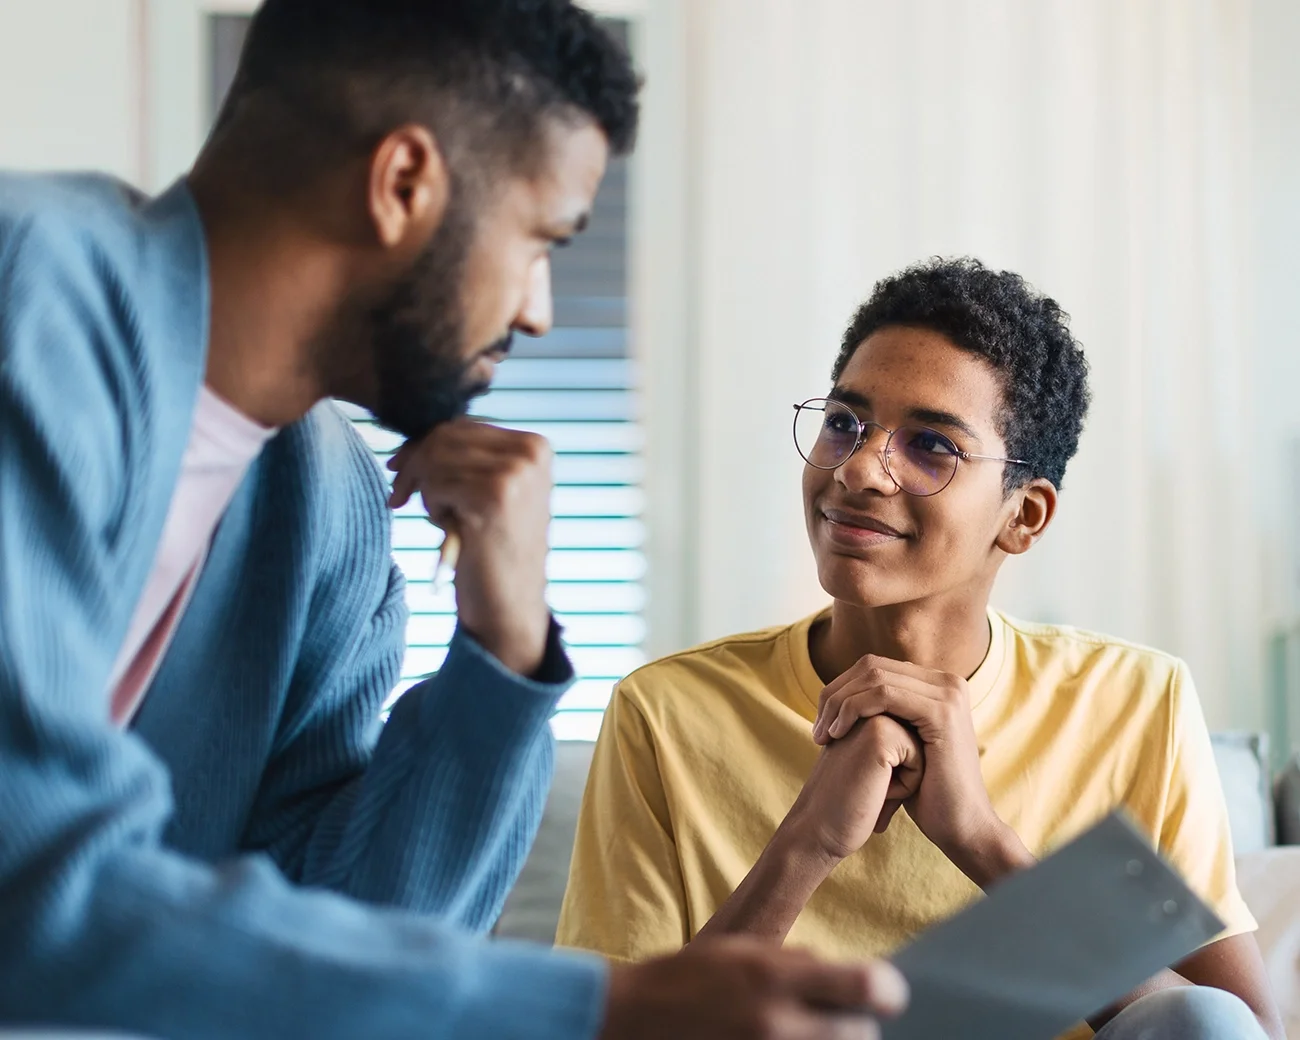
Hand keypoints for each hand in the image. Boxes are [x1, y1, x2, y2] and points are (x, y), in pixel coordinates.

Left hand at [387, 420, 551, 676]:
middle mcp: (531, 452)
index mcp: (536, 445)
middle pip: (446, 436)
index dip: (423, 447)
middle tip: (398, 496)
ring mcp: (516, 473)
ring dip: (426, 491)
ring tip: (443, 521)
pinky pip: (435, 483)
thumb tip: (414, 439)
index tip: (399, 470)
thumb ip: (469, 458)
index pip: (462, 426)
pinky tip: (449, 529)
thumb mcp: (492, 492)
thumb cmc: (494, 550)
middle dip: (414, 465)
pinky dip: (431, 507)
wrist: (510, 605)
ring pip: (435, 458)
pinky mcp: (494, 496)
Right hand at [600, 937, 908, 1039]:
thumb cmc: (687, 978)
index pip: (866, 987)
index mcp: (774, 977)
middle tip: (837, 1016)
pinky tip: (787, 1039)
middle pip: (860, 1035)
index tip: (885, 992)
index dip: (886, 989)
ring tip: (805, 1029)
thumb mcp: (743, 951)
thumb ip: (797, 963)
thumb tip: (848, 975)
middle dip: (856, 1024)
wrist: (631, 1020)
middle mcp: (776, 1024)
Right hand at [784, 715, 923, 862]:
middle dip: (904, 772)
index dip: (898, 770)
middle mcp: (864, 709)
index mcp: (860, 713)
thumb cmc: (847, 805)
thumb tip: (928, 739)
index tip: (863, 781)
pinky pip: (919, 760)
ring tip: (871, 788)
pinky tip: (876, 792)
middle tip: (866, 787)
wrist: (818, 831)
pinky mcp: (879, 735)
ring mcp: (870, 718)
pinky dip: (905, 785)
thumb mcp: (871, 767)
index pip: (911, 737)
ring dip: (905, 778)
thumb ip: (893, 745)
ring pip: (921, 748)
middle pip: (919, 740)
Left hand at [812, 656, 1032, 886]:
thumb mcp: (900, 744)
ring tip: (822, 735)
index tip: (821, 721)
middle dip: (835, 694)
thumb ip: (882, 714)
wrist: (960, 826)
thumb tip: (842, 692)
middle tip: (817, 728)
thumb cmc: (926, 793)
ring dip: (839, 704)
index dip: (840, 689)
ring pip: (874, 677)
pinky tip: (837, 734)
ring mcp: (948, 694)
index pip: (874, 666)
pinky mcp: (942, 712)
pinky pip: (884, 695)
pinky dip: (853, 710)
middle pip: (871, 666)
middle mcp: (946, 682)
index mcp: (936, 685)